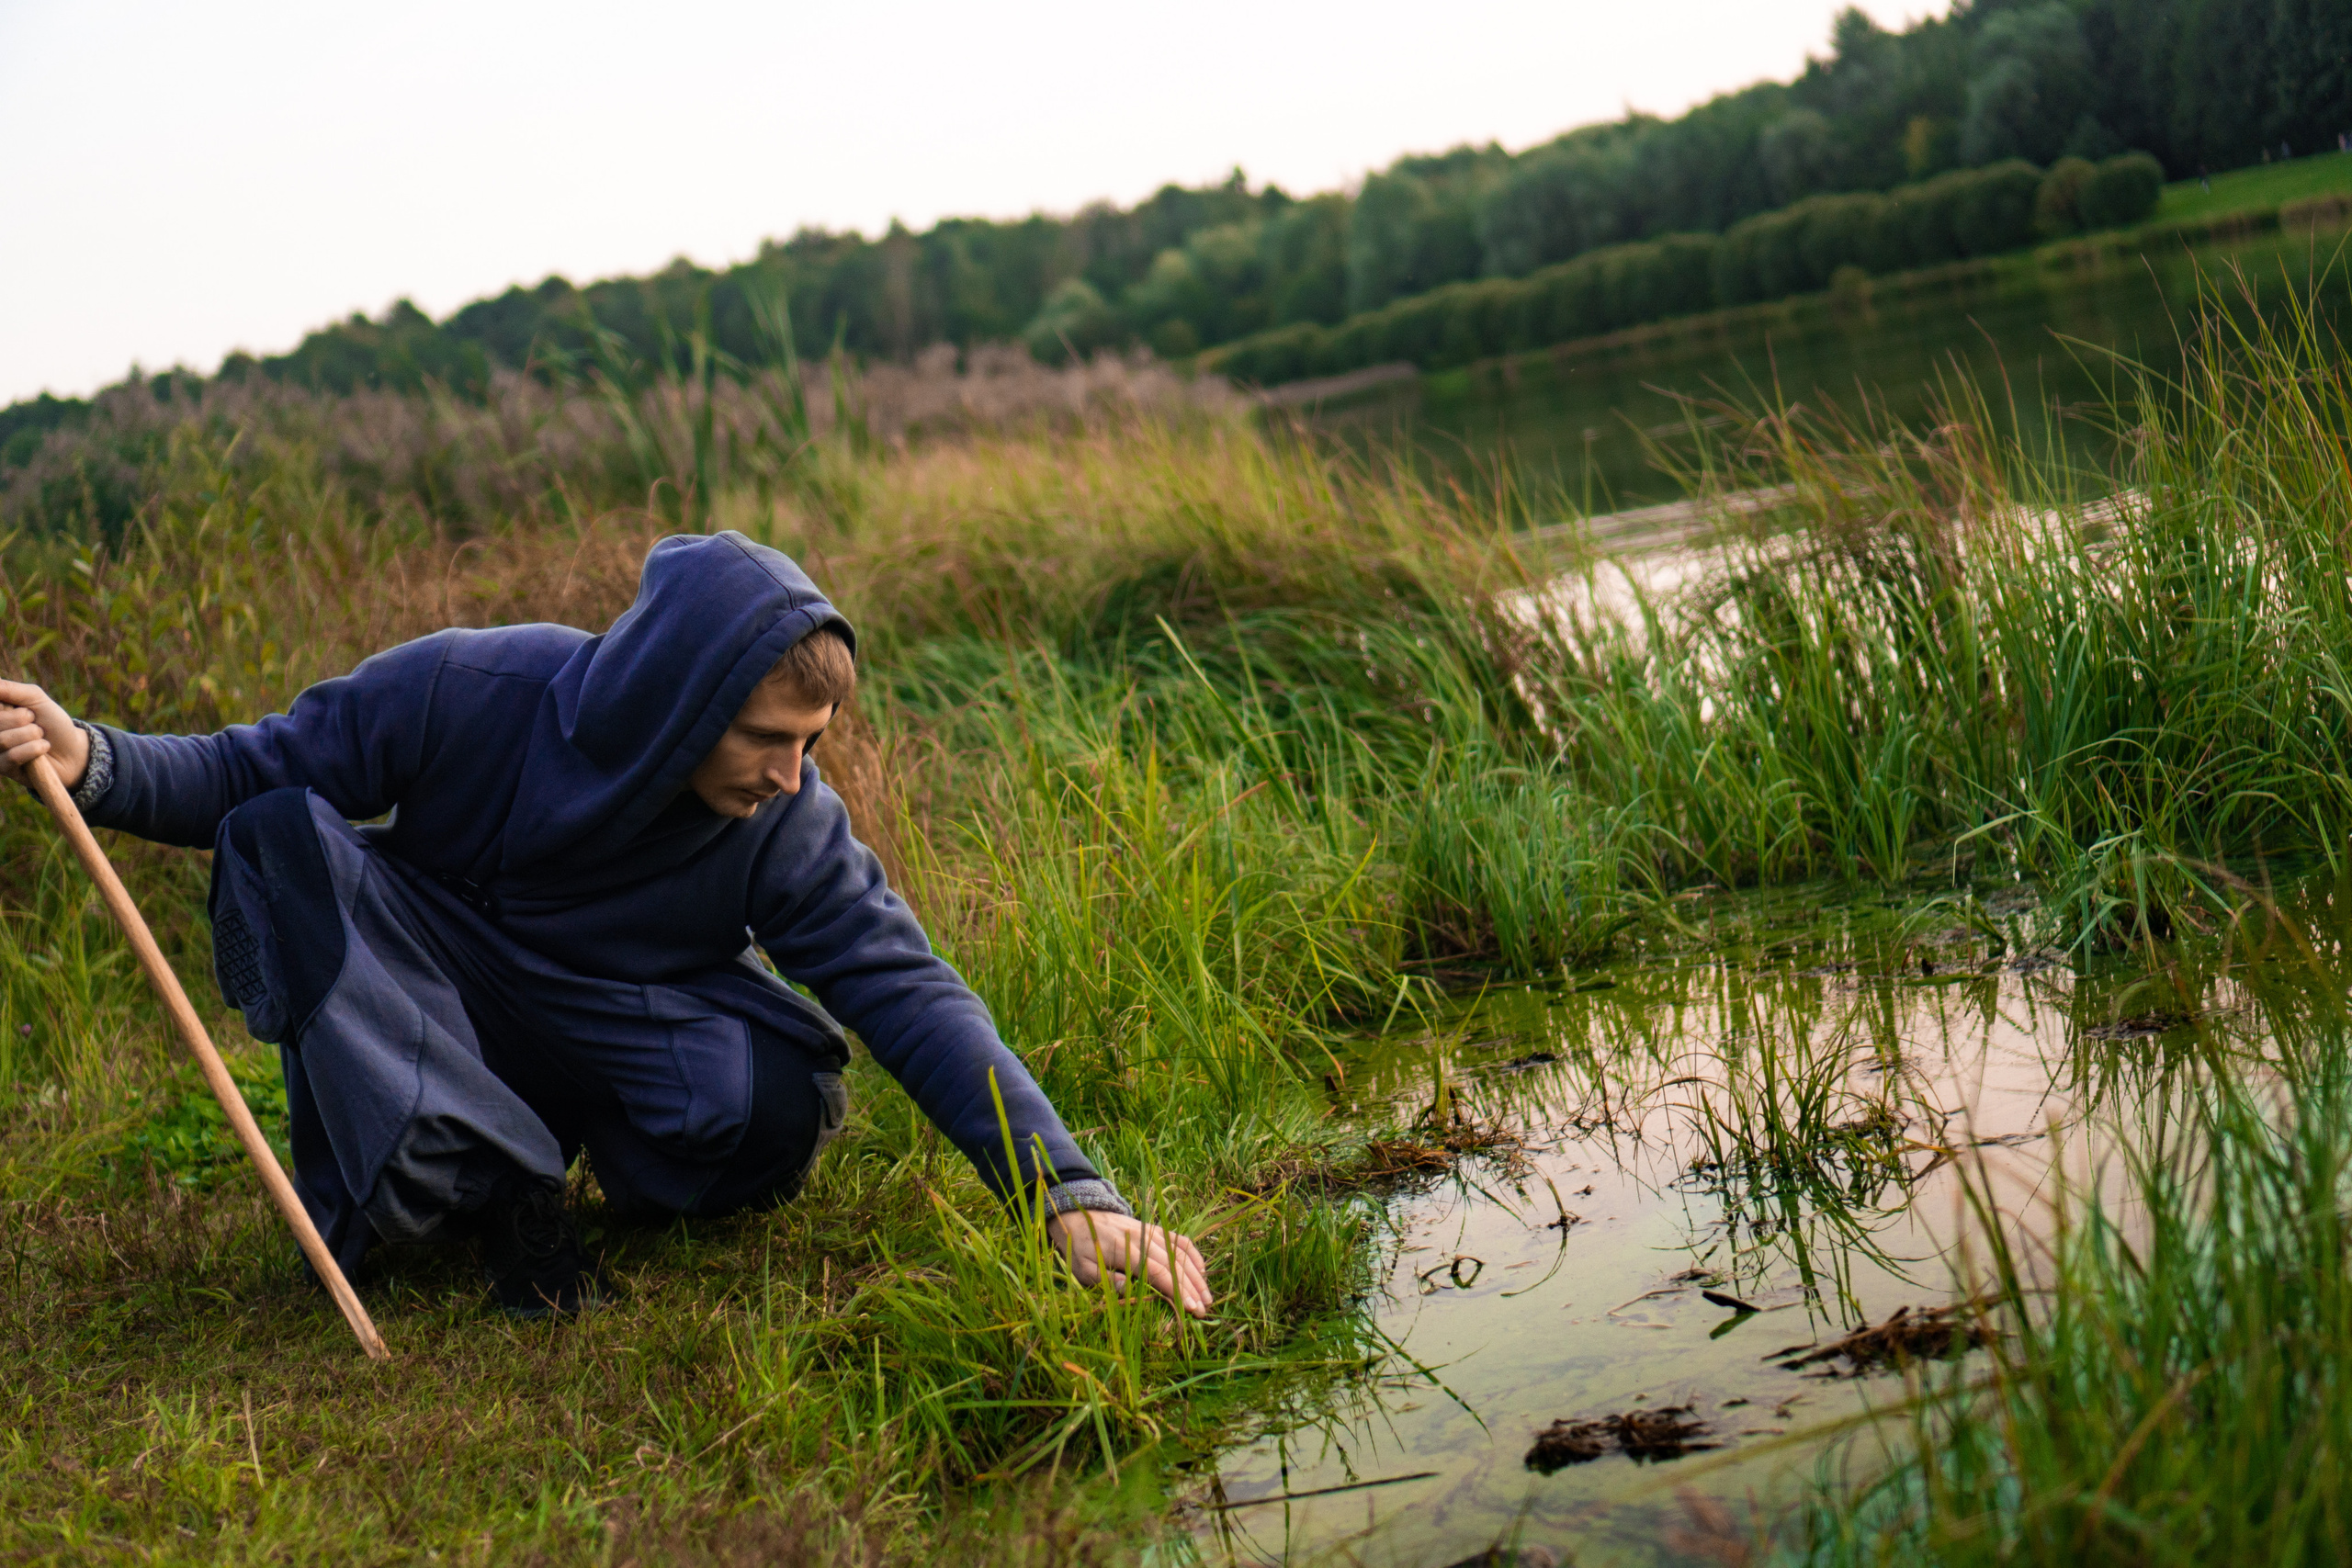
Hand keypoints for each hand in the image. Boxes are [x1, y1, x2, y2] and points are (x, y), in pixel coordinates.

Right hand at [0, 681, 87, 790]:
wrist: (72, 750)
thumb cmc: (52, 722)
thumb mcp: (35, 698)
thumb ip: (10, 689)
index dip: (10, 708)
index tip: (26, 709)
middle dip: (23, 719)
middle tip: (35, 723)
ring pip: (3, 740)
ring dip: (31, 735)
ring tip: (40, 736)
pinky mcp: (3, 768)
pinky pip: (13, 756)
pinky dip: (34, 749)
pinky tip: (43, 749)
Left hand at [1045, 1209, 1212, 1316]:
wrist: (1078, 1214)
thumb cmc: (1079, 1248)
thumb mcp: (1083, 1269)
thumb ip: (1107, 1280)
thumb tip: (1132, 1292)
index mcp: (1125, 1250)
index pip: (1158, 1271)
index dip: (1176, 1290)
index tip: (1190, 1308)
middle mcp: (1143, 1238)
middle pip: (1174, 1264)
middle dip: (1192, 1288)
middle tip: (1204, 1310)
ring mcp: (1150, 1231)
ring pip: (1180, 1253)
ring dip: (1196, 1275)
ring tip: (1208, 1297)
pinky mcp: (1153, 1228)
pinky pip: (1178, 1239)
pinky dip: (1193, 1254)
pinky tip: (1202, 1271)